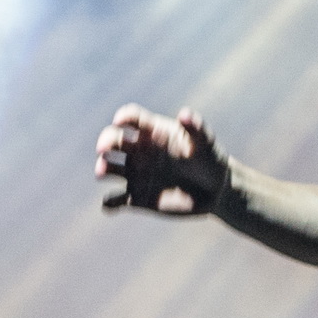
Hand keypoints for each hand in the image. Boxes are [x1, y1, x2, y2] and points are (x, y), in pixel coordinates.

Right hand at [97, 105, 232, 217]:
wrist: (215, 190)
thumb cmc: (210, 159)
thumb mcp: (205, 143)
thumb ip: (195, 128)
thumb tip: (184, 114)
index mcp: (153, 133)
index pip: (132, 119)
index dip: (123, 117)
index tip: (120, 121)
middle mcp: (140, 151)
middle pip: (113, 140)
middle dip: (105, 142)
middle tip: (103, 149)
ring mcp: (136, 174)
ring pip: (108, 168)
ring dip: (102, 168)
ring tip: (102, 172)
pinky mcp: (137, 198)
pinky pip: (115, 201)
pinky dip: (109, 203)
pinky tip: (111, 203)